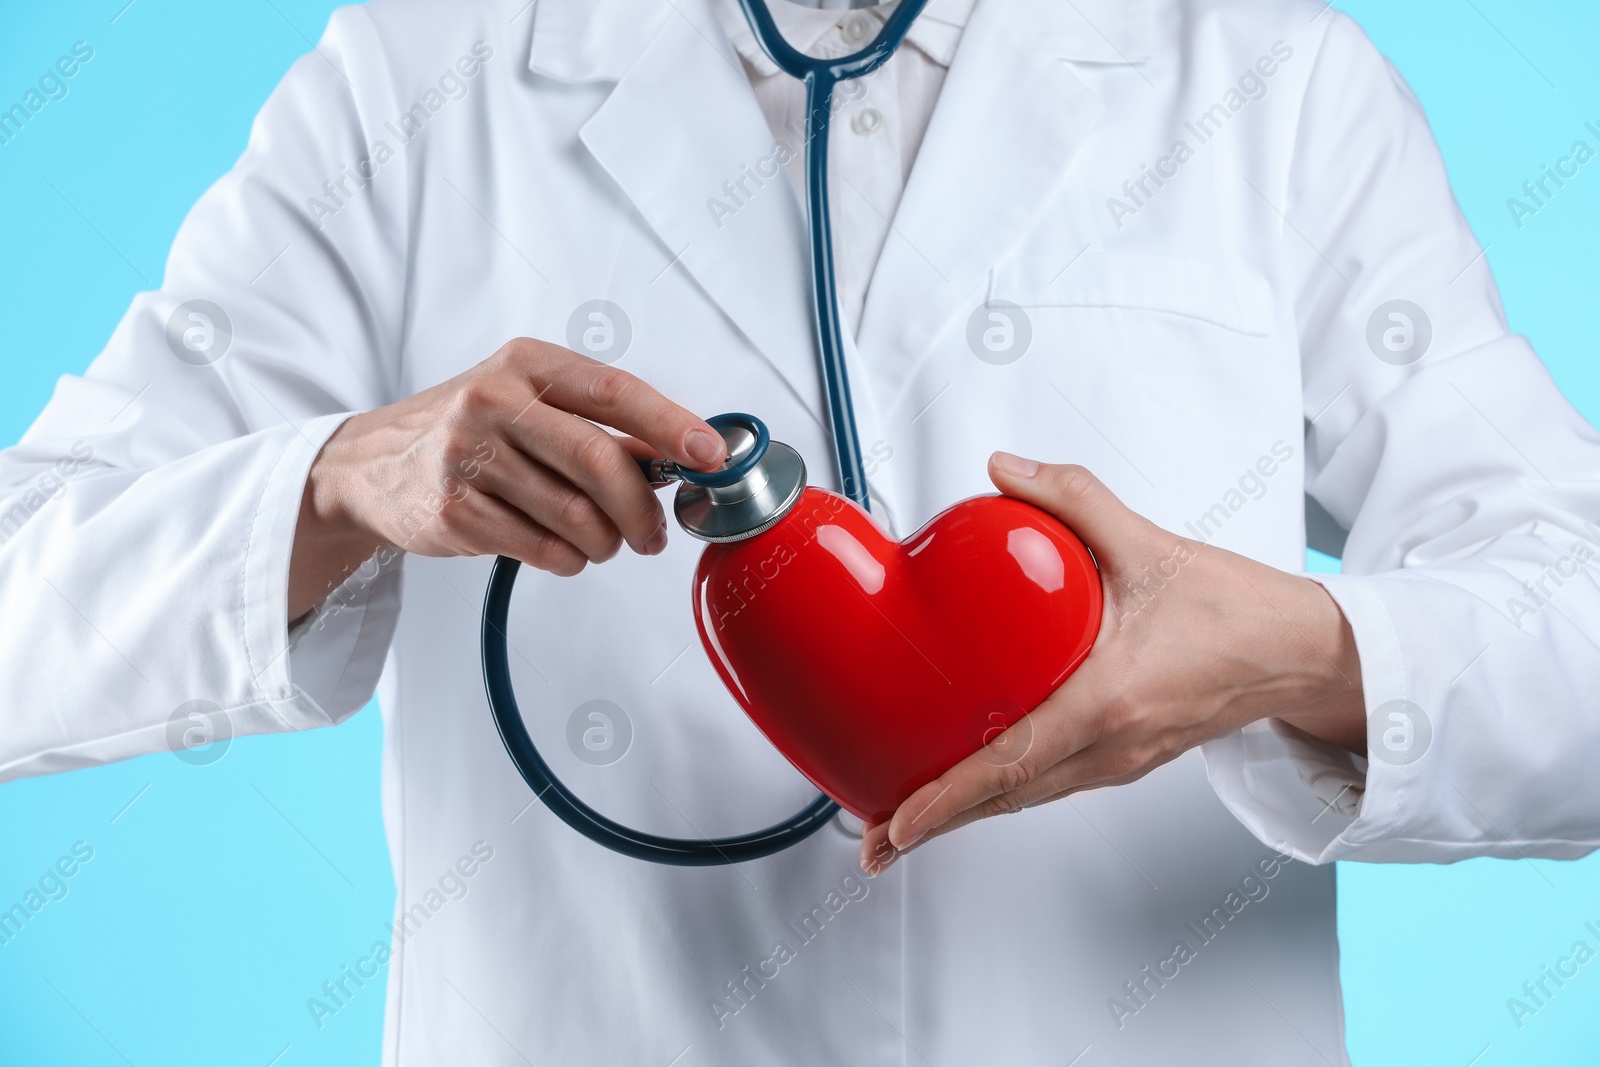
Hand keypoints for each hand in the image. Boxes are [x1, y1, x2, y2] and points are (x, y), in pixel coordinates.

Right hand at [288, 338, 726, 620]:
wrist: (371, 466)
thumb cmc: (470, 430)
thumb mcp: (531, 405)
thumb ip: (603, 427)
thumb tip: (684, 455)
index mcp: (525, 364)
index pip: (615, 392)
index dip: (672, 426)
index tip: (711, 456)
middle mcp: (492, 400)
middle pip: (600, 463)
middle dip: (642, 510)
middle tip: (653, 535)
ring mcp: (467, 456)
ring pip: (576, 517)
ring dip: (603, 543)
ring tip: (600, 543)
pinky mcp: (453, 511)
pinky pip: (542, 549)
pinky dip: (567, 559)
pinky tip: (560, 550)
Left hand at [860, 452, 1363, 874]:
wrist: (1304, 653)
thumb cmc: (1239, 608)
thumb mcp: (1151, 543)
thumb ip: (1072, 498)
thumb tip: (1003, 469)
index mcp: (1112, 701)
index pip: (1013, 761)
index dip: (949, 797)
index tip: (899, 822)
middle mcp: (1113, 746)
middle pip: (1008, 797)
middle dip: (937, 823)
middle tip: (874, 841)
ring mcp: (1122, 761)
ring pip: (1028, 796)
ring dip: (967, 813)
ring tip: (906, 824)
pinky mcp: (1129, 758)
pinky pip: (1053, 784)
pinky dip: (1005, 792)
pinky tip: (974, 784)